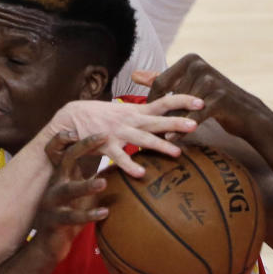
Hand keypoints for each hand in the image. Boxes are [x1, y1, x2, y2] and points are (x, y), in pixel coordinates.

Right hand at [32, 132, 109, 261]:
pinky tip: (105, 213)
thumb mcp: (82, 194)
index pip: (72, 149)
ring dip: (86, 185)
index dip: (84, 139)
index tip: (104, 131)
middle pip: (67, 159)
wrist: (49, 245)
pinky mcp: (53, 221)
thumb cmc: (70, 215)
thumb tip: (121, 164)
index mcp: (63, 175)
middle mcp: (56, 184)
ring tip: (103, 182)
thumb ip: (95, 178)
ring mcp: (52, 203)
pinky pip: (71, 217)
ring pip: (68, 190)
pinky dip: (88, 214)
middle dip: (84, 147)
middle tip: (103, 138)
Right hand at [45, 95, 202, 177]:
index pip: (163, 101)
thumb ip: (143, 115)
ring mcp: (118, 133)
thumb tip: (165, 116)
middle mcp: (130, 120)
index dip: (182, 100)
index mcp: (136, 110)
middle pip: (157, 120)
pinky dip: (130, 165)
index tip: (201, 102)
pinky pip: (119, 157)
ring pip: (142, 139)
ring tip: (177, 152)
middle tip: (196, 125)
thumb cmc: (101, 116)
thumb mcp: (124, 111)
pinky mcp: (105, 145)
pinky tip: (141, 173)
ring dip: (160, 145)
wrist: (71, 117)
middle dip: (176, 122)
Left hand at [133, 54, 265, 138]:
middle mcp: (200, 66)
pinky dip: (182, 129)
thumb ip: (160, 80)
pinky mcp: (219, 98)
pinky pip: (194, 116)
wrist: (245, 113)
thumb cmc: (211, 99)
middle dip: (160, 115)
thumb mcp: (186, 86)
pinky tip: (172, 138)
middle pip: (170, 96)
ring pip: (181, 108)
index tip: (147, 116)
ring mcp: (211, 81)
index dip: (151, 101)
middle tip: (150, 131)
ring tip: (158, 137)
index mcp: (190, 60)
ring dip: (170, 124)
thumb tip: (134, 75)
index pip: (160, 82)